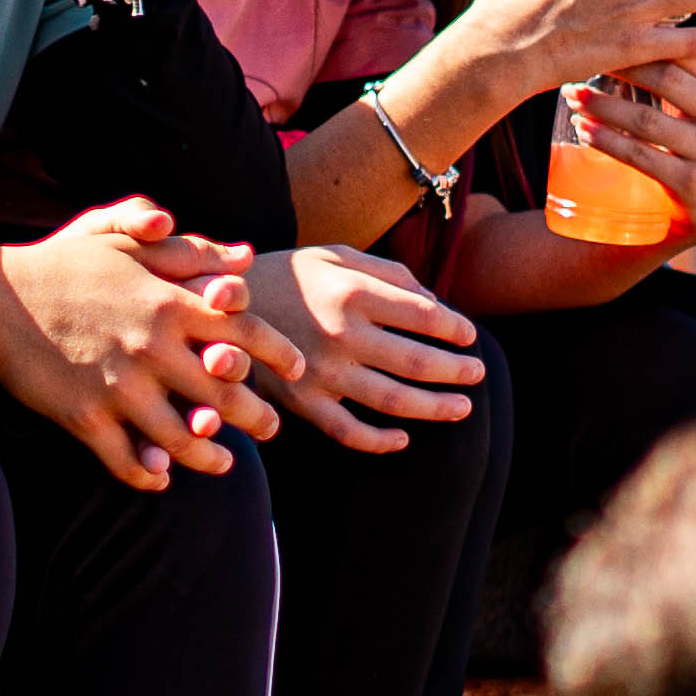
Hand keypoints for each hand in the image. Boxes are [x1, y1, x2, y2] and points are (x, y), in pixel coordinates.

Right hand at [0, 196, 307, 491]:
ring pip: (183, 439)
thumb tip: (241, 255)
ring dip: (209, 457)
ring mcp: (119, 388)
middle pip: (225, 394)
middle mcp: (152, 347)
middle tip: (270, 428)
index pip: (244, 331)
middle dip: (256, 418)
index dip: (278, 354)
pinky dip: (150, 476)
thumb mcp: (120, 236)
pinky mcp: (85, 419)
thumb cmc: (62, 263)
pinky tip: (161, 479)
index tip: (297, 369)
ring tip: (223, 463)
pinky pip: (128, 461)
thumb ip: (186, 246)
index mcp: (167, 302)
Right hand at [241, 245, 483, 452]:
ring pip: (392, 400)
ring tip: (462, 408)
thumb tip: (434, 303)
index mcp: (352, 292)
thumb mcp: (334, 255)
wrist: (216, 303)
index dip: (455, 328)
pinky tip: (403, 438)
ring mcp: (320, 372)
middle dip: (455, 370)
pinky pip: (348, 431)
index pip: (423, 316)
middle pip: (416, 362)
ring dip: (434, 408)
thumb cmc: (286, 275)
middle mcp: (341, 334)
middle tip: (478, 373)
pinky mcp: (299, 401)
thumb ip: (387, 273)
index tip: (470, 335)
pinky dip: (380, 440)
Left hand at [564, 48, 695, 243]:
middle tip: (584, 60)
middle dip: (620, 67)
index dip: (645, 41)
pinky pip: (639, 155)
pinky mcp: (691, 184)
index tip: (608, 32)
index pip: (688, 53)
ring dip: (603, 105)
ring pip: (647, 120)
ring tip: (573, 95)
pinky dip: (606, 140)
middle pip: (666, 80)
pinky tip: (584, 129)